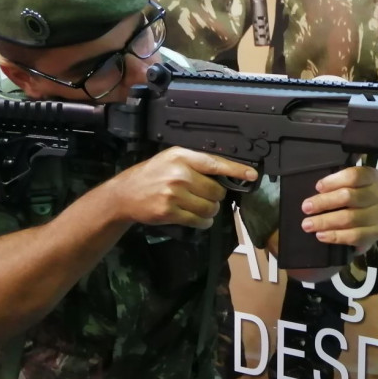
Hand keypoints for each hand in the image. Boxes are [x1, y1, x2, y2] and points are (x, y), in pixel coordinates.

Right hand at [110, 147, 257, 227]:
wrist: (125, 194)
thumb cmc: (152, 174)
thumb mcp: (171, 159)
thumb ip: (196, 164)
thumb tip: (225, 175)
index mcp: (182, 157)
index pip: (215, 163)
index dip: (236, 170)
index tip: (252, 174)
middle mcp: (179, 174)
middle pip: (216, 190)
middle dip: (216, 196)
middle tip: (207, 196)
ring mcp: (174, 194)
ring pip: (210, 207)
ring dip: (211, 211)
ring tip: (201, 208)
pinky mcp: (169, 212)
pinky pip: (198, 220)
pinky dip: (203, 222)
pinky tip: (198, 218)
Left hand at [299, 166, 377, 253]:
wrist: (369, 221)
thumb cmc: (353, 198)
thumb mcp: (347, 183)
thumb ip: (338, 178)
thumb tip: (323, 173)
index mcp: (372, 176)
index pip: (354, 175)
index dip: (333, 181)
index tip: (317, 187)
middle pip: (349, 196)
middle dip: (324, 202)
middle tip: (306, 208)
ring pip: (350, 218)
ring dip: (325, 221)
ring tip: (308, 224)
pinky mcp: (377, 233)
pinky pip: (354, 236)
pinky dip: (335, 236)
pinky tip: (321, 235)